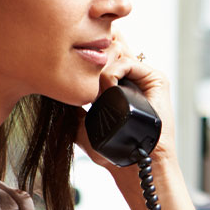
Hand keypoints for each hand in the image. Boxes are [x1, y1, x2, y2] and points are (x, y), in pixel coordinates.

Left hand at [75, 34, 177, 172]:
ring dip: (101, 63)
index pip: (104, 55)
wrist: (135, 163)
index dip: (88, 50)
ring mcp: (144, 77)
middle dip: (94, 49)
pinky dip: (113, 71)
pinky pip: (129, 63)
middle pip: (113, 46)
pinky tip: (107, 87)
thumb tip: (52, 91)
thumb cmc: (113, 151)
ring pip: (119, 52)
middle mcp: (132, 78)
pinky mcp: (156, 79)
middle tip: (80, 60)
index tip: (70, 54)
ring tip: (93, 83)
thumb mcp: (83, 126)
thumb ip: (72, 109)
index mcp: (118, 85)